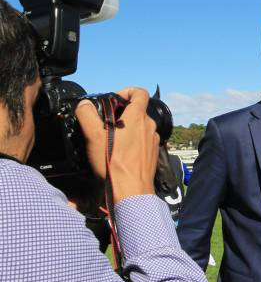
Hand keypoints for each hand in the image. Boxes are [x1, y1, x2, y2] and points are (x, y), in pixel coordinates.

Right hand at [75, 87, 158, 202]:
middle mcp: (149, 126)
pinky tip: (121, 153)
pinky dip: (134, 142)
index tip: (115, 99)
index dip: (127, 91)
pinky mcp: (153, 153)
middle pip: (138, 111)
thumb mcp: (93, 136)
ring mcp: (153, 140)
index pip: (140, 92)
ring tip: (112, 141)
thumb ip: (87, 115)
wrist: (132, 190)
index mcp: (138, 117)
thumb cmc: (114, 163)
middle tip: (107, 124)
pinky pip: (143, 141)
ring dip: (128, 129)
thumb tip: (84, 105)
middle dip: (122, 114)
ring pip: (141, 127)